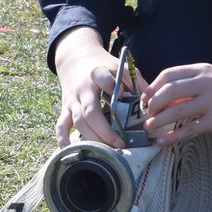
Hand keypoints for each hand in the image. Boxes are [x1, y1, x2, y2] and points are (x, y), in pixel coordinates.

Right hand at [51, 28, 140, 148]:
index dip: (111, 87)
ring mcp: (72, 101)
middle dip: (105, 131)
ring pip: (78, 122)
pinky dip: (63, 139)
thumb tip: (150, 102)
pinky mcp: (65, 109)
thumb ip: (136, 81)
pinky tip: (72, 151)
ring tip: (108, 151)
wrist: (77, 60)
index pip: (103, 79)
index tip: (122, 96)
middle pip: (90, 112)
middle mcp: (82, 89)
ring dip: (92, 138)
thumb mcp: (119, 67)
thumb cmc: (103, 67)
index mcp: (97, 74)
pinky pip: (61, 126)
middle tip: (121, 143)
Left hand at [140, 63, 211, 144]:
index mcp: (202, 69)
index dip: (152, 88)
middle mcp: (208, 82)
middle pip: (170, 90)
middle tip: (148, 115)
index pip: (169, 74)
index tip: (144, 100)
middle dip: (153, 104)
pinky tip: (162, 142)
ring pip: (177, 110)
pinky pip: (189, 129)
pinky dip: (172, 137)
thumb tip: (156, 101)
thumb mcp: (208, 82)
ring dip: (158, 121)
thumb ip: (186, 87)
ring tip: (149, 128)